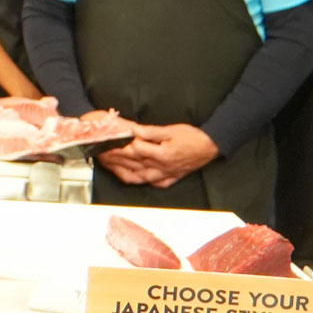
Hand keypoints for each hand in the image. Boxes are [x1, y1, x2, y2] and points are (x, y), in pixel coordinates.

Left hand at [101, 122, 218, 187]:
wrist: (212, 146)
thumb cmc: (193, 137)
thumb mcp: (171, 130)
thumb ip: (150, 132)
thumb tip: (133, 131)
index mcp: (161, 155)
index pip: (133, 152)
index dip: (117, 147)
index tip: (105, 143)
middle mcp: (161, 168)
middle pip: (132, 164)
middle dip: (113, 159)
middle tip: (99, 154)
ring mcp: (165, 175)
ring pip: (138, 177)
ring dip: (121, 171)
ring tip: (107, 165)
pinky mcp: (170, 178)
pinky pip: (150, 182)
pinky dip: (138, 180)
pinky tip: (128, 176)